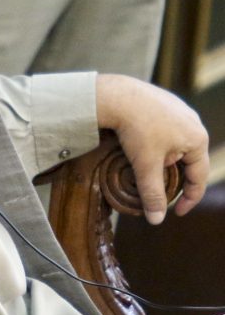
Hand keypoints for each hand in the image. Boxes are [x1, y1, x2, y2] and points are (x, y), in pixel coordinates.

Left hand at [96, 74, 208, 224]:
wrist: (117, 95)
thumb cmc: (137, 128)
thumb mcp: (146, 165)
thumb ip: (153, 193)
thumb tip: (156, 220)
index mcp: (198, 139)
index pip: (198, 178)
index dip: (188, 199)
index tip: (176, 212)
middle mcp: (194, 122)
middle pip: (188, 160)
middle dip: (173, 175)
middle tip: (157, 185)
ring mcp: (179, 109)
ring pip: (176, 143)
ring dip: (164, 157)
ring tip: (146, 162)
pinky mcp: (164, 101)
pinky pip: (165, 127)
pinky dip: (156, 140)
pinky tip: (141, 141)